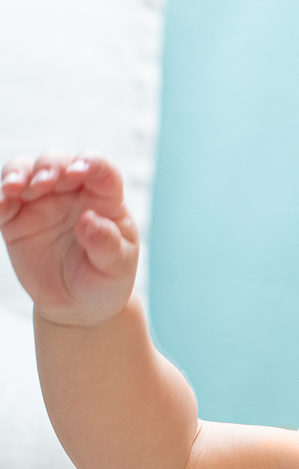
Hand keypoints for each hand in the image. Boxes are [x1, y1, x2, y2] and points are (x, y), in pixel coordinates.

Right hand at [0, 152, 138, 325]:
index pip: (101, 169)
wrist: (78, 306)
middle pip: (58, 162)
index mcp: (104, 198)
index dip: (90, 162)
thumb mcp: (116, 268)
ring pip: (25, 170)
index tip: (79, 171)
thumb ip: (107, 243)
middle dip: (49, 166)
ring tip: (14, 188)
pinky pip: (4, 200)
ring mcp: (41, 201)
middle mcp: (71, 192)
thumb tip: (89, 220)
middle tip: (44, 182)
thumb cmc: (105, 281)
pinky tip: (2, 206)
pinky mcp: (17, 218)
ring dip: (18, 173)